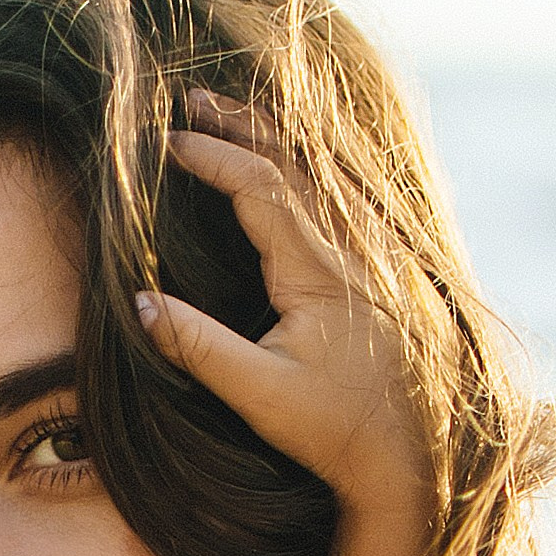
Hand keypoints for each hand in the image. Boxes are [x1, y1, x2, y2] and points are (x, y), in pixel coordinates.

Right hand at [139, 92, 436, 525]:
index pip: (258, 186)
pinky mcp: (389, 266)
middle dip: (241, 125)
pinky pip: (348, 192)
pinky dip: (312, 162)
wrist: (416, 456)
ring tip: (235, 113)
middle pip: (294, 160)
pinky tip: (296, 160)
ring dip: (277, 137)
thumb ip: (197, 346)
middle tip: (194, 99)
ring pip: (325, 169)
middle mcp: (354, 247)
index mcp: (319, 270)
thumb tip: (139, 302)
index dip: (211, 157)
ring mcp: (377, 253)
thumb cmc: (336, 429)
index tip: (168, 144)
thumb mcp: (257, 394)